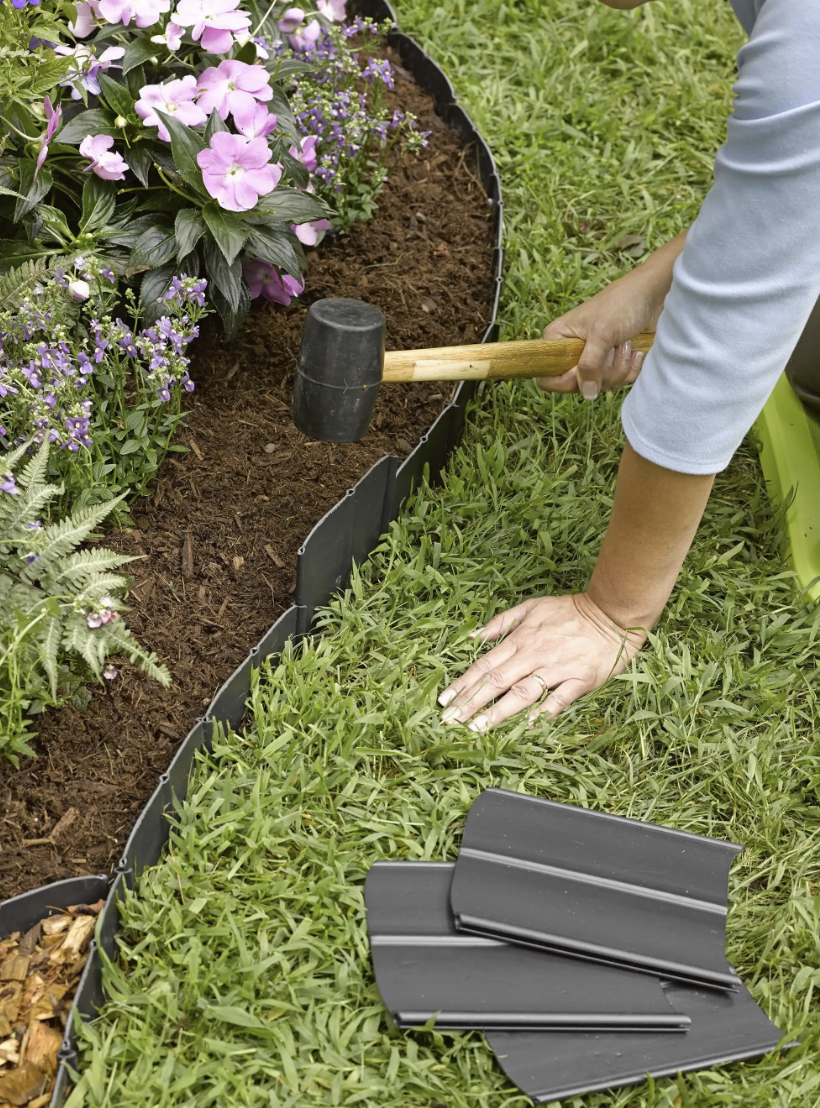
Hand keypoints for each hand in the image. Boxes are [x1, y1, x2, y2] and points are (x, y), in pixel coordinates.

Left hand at [437, 593, 646, 731]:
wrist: (611, 614)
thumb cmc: (569, 612)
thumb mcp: (531, 607)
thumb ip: (501, 622)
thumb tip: (472, 638)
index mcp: (521, 639)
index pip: (485, 665)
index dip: (464, 683)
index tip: (445, 700)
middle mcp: (535, 654)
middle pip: (497, 681)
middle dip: (472, 702)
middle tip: (451, 720)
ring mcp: (557, 668)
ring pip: (522, 692)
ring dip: (498, 712)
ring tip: (478, 728)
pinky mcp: (580, 680)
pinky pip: (559, 699)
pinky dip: (544, 713)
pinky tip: (528, 726)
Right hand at [539, 230, 687, 399]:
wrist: (652, 294)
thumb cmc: (622, 304)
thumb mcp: (602, 333)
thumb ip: (590, 365)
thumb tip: (587, 394)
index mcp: (558, 340)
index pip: (548, 377)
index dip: (567, 380)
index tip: (587, 370)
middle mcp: (571, 353)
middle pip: (578, 385)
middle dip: (602, 372)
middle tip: (614, 349)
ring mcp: (592, 359)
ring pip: (599, 386)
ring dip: (619, 368)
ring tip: (626, 345)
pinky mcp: (611, 363)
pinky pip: (617, 382)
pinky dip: (629, 369)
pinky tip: (634, 351)